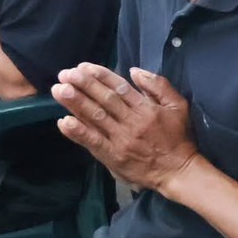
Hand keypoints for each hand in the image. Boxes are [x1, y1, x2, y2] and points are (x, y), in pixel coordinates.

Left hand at [53, 63, 197, 192]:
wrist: (177, 170)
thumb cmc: (178, 137)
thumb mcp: (178, 105)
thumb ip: (158, 85)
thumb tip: (134, 71)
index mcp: (146, 108)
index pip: (119, 87)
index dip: (100, 76)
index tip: (82, 67)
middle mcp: (131, 121)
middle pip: (104, 100)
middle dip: (83, 85)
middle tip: (65, 74)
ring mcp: (120, 139)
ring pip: (95, 117)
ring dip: (76, 103)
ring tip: (59, 91)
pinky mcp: (113, 156)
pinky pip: (93, 142)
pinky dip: (78, 132)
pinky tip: (63, 122)